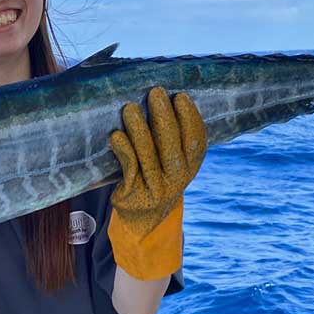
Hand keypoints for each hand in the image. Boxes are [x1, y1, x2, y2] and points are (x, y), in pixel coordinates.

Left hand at [109, 87, 206, 235]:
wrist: (141, 220)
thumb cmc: (152, 176)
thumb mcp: (168, 162)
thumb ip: (170, 137)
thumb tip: (160, 96)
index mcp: (190, 166)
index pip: (196, 141)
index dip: (190, 118)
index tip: (180, 96)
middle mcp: (178, 179)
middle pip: (173, 145)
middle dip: (164, 117)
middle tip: (155, 93)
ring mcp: (157, 189)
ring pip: (150, 156)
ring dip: (140, 130)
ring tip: (130, 108)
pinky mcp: (135, 196)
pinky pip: (130, 170)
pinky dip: (124, 151)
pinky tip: (117, 135)